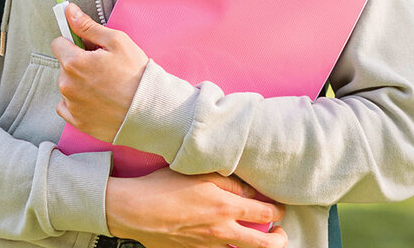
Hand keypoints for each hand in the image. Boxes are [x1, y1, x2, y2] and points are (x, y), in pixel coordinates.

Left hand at [51, 1, 148, 141]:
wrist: (151, 111)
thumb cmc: (136, 74)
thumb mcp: (117, 42)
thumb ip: (88, 26)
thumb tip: (69, 11)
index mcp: (74, 63)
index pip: (58, 43)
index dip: (74, 42)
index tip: (87, 47)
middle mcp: (67, 85)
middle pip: (64, 65)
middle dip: (78, 63)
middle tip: (103, 68)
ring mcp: (72, 105)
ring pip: (67, 85)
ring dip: (79, 83)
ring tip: (105, 86)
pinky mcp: (78, 121)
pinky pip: (67, 107)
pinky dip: (78, 103)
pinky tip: (97, 101)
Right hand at [106, 169, 286, 247]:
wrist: (133, 211)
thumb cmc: (162, 187)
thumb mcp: (197, 174)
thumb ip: (228, 182)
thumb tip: (248, 191)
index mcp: (226, 207)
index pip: (266, 213)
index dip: (278, 210)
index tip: (278, 207)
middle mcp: (222, 231)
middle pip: (265, 245)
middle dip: (279, 239)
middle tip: (280, 233)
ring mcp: (208, 246)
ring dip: (254, 246)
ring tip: (256, 239)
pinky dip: (227, 247)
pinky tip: (223, 240)